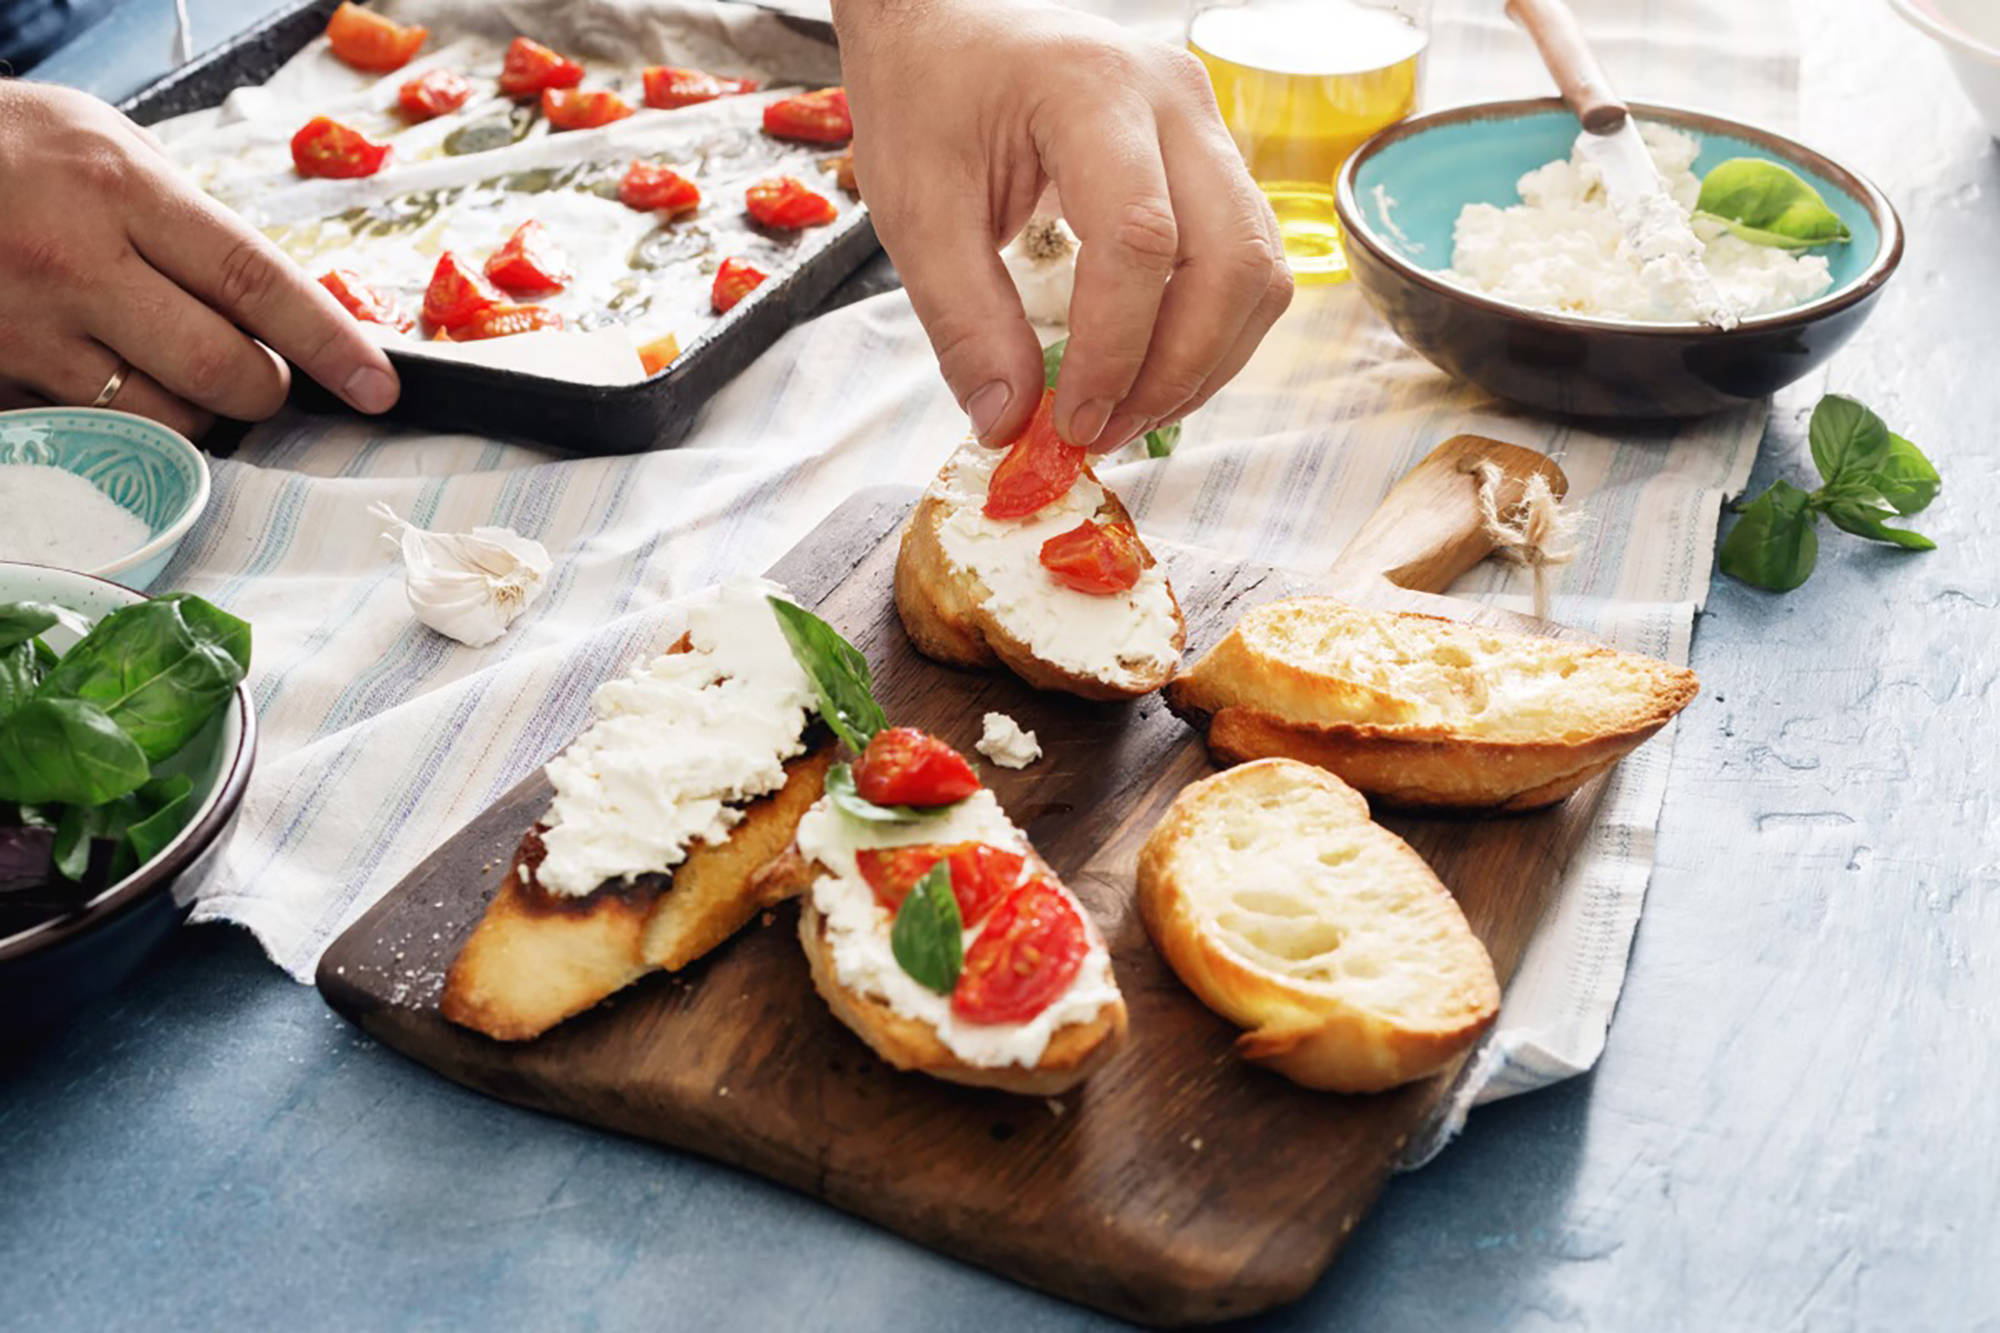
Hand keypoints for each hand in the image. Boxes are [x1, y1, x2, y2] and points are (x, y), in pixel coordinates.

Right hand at [0, 82, 399, 436]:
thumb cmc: (12, 150)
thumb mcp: (110, 148)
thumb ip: (193, 224)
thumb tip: (282, 305)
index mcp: (121, 193)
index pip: (258, 284)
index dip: (332, 344)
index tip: (378, 387)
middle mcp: (74, 265)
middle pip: (219, 371)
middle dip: (262, 387)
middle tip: (258, 372)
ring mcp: (25, 332)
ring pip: (161, 419)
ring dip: (195, 410)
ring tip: (169, 362)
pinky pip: (92, 429)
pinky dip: (120, 418)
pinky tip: (101, 371)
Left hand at [832, 0, 1291, 451]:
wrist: (945, 18)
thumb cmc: (926, 91)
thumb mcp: (915, 207)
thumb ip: (963, 318)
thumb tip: (1009, 423)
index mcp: (1091, 89)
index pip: (1141, 239)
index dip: (1116, 350)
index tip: (1070, 421)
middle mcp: (1173, 98)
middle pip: (1232, 258)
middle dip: (1179, 369)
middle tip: (1105, 431)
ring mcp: (1206, 124)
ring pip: (1259, 268)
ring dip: (1205, 361)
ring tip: (1126, 412)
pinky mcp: (1211, 157)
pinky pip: (1245, 261)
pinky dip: (1210, 332)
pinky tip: (1148, 369)